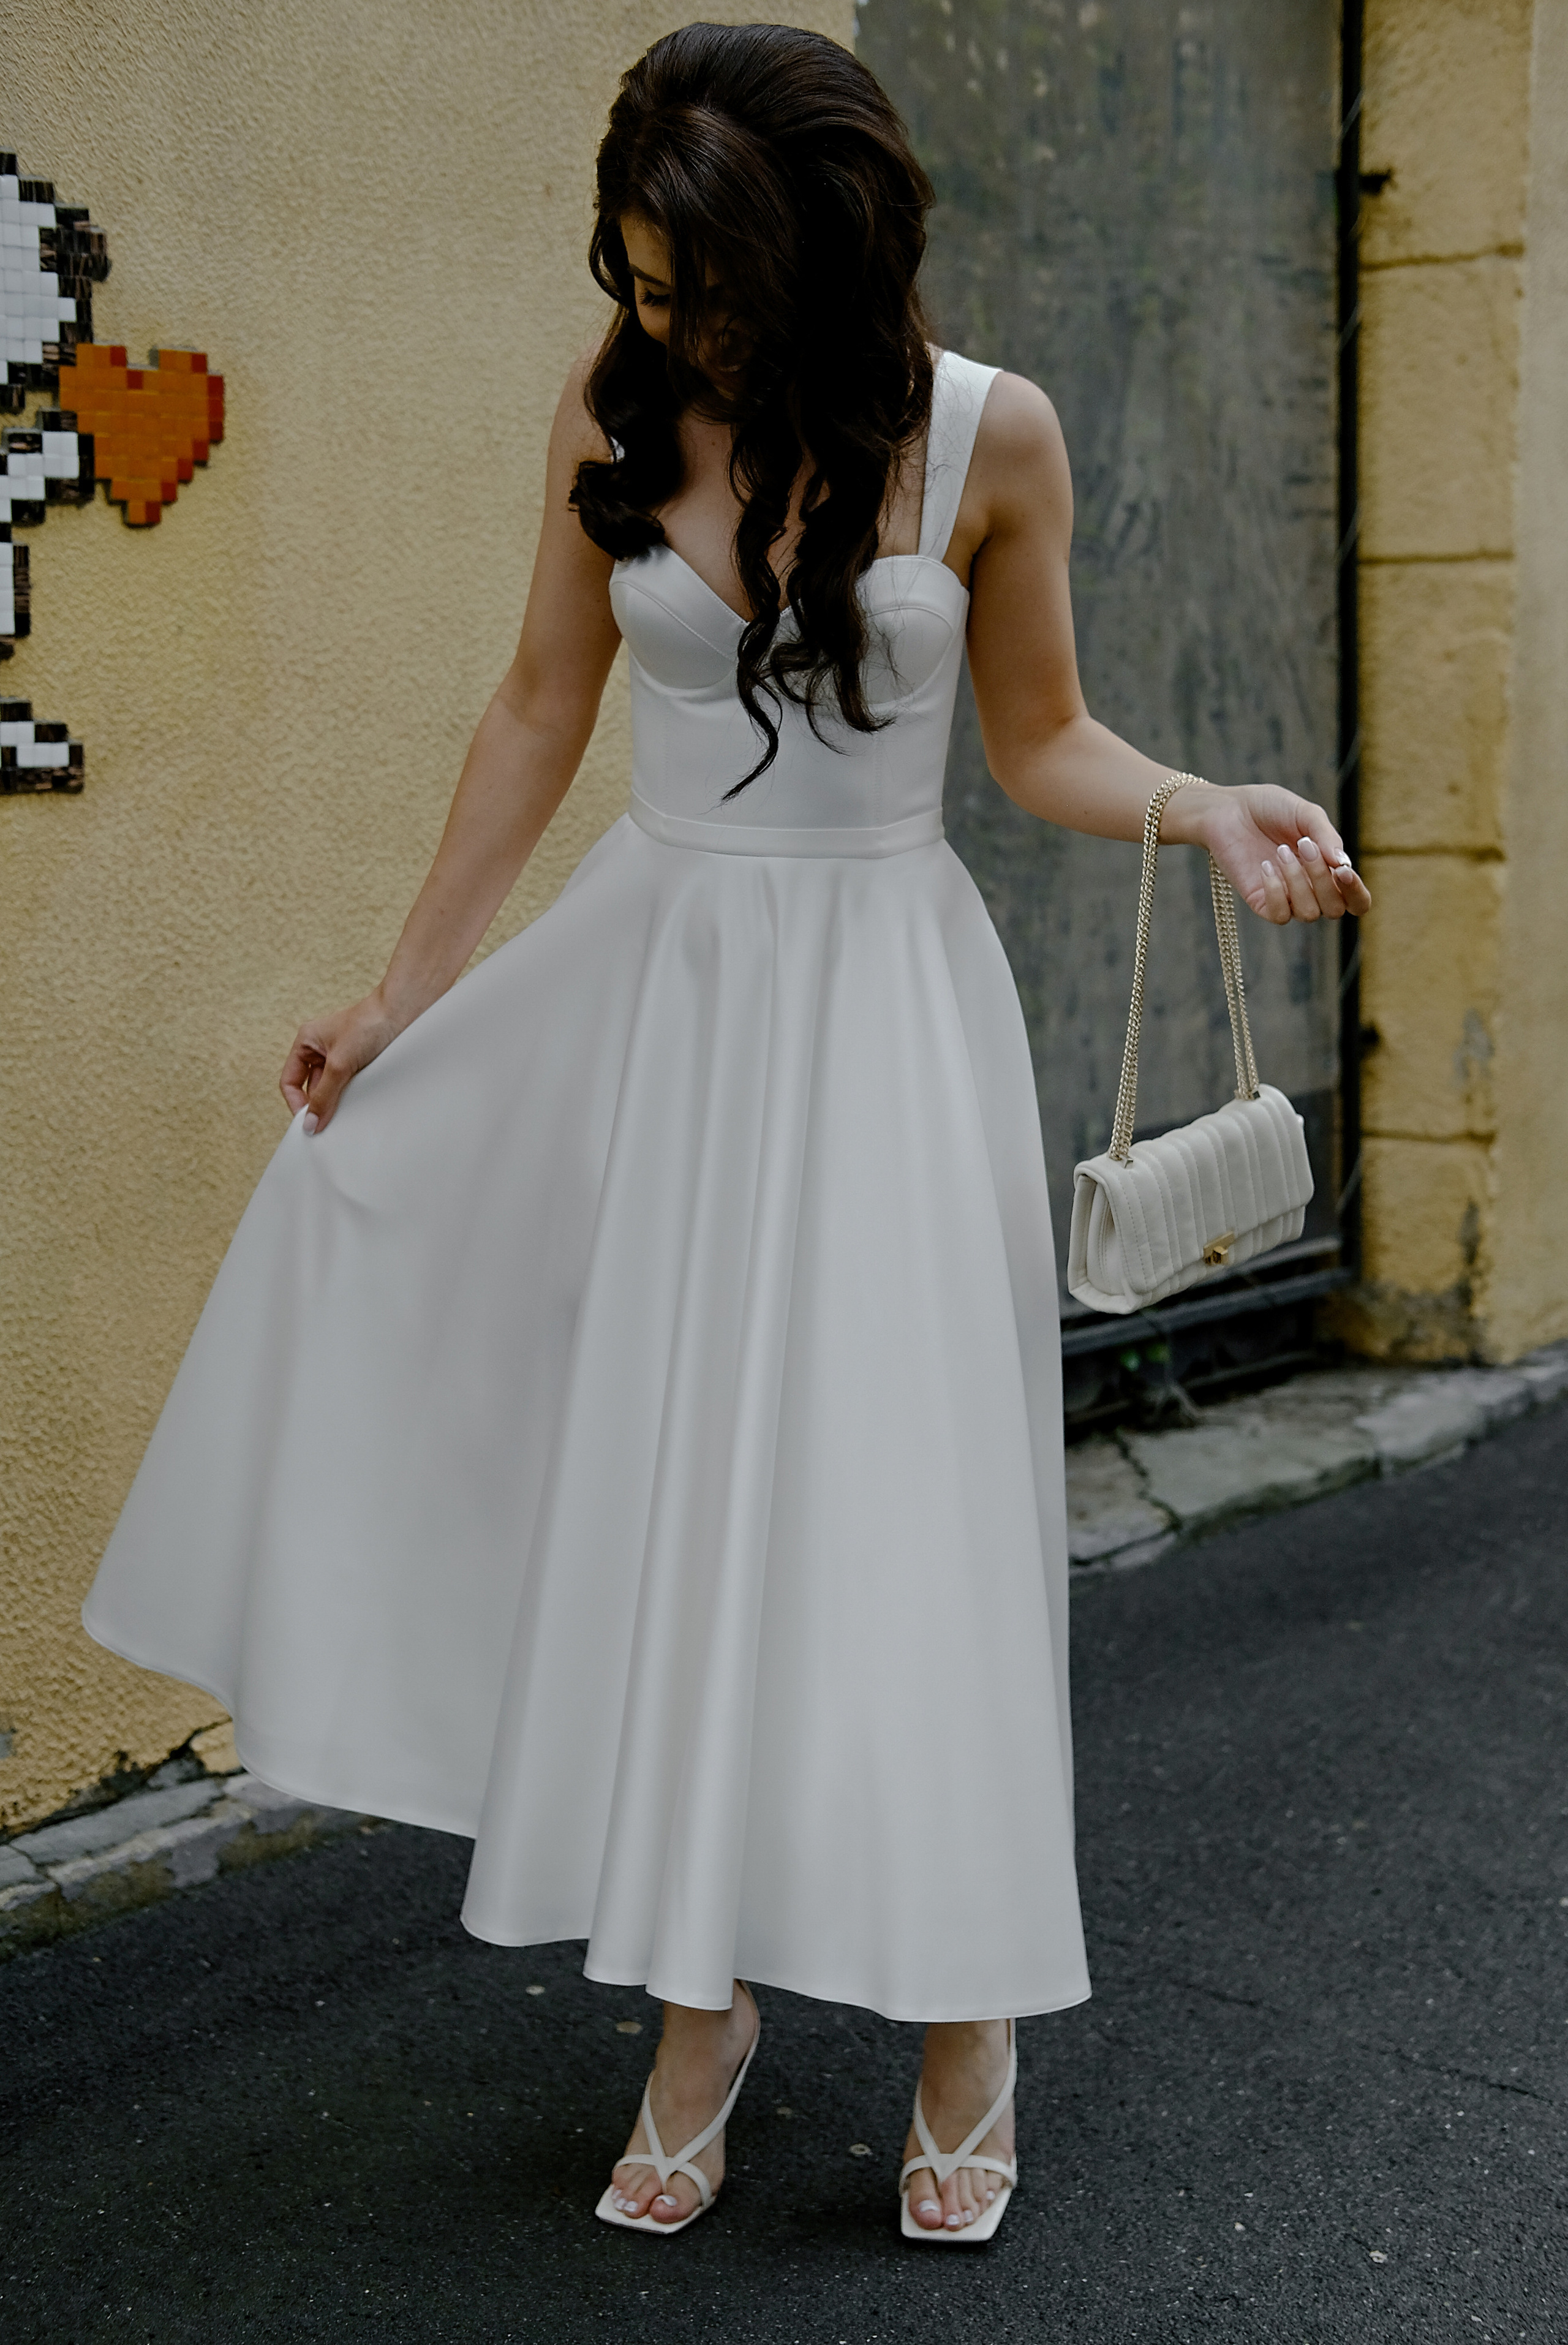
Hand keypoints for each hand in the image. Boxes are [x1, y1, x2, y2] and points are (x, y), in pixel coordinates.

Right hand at [279, 992, 400, 1133]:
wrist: (403, 1012)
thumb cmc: (368, 1025)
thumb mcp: (340, 1064)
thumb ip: (324, 1096)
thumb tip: (309, 1125)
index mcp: (306, 1042)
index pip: (290, 1080)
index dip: (296, 1102)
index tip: (308, 1124)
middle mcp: (320, 1049)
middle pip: (311, 1088)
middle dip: (318, 1106)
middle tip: (328, 1128)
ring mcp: (340, 1057)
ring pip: (331, 1089)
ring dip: (336, 1103)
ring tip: (346, 1117)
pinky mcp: (359, 1063)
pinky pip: (348, 1087)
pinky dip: (351, 1098)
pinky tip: (359, 1107)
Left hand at [1177, 783, 1371, 924]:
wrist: (1229, 809)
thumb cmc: (1270, 808)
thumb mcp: (1306, 814)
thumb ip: (1328, 837)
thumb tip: (1343, 865)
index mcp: (1330, 870)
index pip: (1357, 901)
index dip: (1356, 892)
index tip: (1343, 871)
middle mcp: (1312, 890)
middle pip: (1336, 909)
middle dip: (1322, 879)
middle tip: (1304, 844)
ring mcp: (1287, 899)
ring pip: (1309, 914)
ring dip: (1298, 881)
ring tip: (1280, 850)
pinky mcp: (1262, 902)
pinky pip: (1280, 915)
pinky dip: (1276, 890)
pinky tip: (1265, 866)